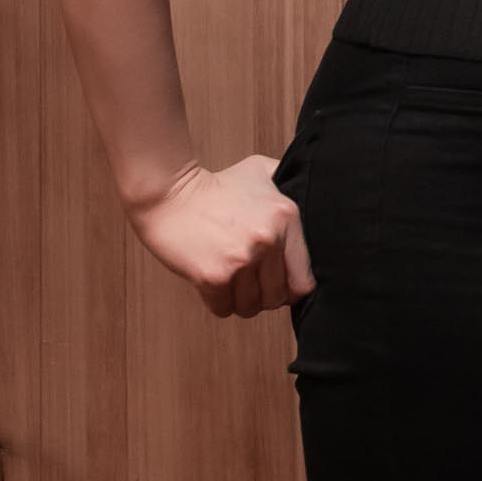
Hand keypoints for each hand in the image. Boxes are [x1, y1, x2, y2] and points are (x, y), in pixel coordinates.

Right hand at [126, 155, 316, 318]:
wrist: (170, 193)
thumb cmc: (217, 184)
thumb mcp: (262, 171)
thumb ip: (288, 182)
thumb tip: (310, 193)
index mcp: (287, 217)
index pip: (305, 279)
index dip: (291, 288)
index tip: (279, 285)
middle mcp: (269, 240)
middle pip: (277, 297)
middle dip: (263, 296)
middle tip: (248, 281)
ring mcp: (242, 260)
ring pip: (251, 307)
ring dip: (240, 300)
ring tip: (230, 280)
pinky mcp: (214, 276)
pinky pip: (224, 308)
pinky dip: (218, 302)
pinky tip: (212, 282)